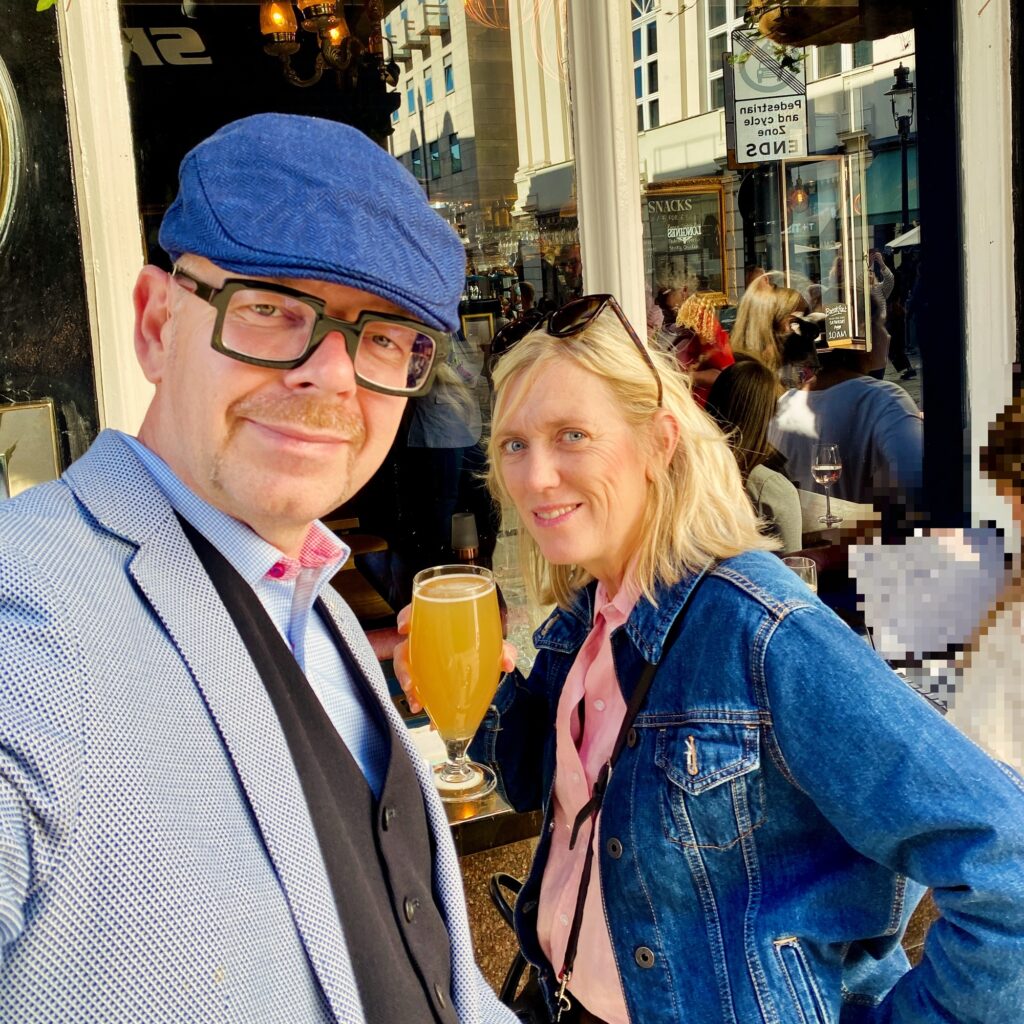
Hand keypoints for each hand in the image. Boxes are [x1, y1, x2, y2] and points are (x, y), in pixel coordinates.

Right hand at [393, 604, 517, 714]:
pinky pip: (418, 691)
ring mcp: (420, 661)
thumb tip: (508, 663)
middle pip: (403, 649)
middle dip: (402, 668)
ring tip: (418, 705)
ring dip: (409, 691)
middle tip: (410, 683)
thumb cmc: (480, 643)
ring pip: (406, 673)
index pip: (416, 613)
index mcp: (436, 624)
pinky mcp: (424, 680)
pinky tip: (433, 720)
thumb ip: (503, 650)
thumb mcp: (493, 644)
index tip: (404, 629)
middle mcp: (423, 641)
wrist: (482, 660)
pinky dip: (425, 704)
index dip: (406, 617)